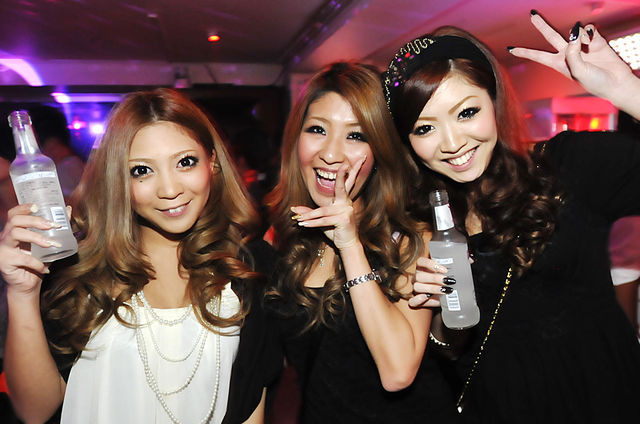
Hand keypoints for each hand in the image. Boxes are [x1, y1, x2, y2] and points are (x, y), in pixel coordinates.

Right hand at [0, 204, 58, 296]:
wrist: (28, 285)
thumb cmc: (37, 262)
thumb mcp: (48, 243)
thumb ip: (56, 227)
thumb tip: (68, 210)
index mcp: (14, 231)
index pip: (14, 214)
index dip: (24, 207)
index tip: (38, 206)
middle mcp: (5, 237)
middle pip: (15, 220)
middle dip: (35, 220)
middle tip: (52, 225)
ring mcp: (3, 249)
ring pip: (15, 233)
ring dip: (36, 237)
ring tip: (51, 244)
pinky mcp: (4, 262)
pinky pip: (23, 258)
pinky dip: (37, 262)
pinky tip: (45, 267)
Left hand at [292, 156, 365, 249]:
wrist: (347, 244)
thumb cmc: (335, 230)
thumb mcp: (321, 220)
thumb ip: (309, 212)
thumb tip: (294, 209)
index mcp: (344, 200)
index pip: (348, 183)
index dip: (353, 170)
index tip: (360, 159)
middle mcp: (346, 203)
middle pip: (342, 187)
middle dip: (341, 175)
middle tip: (344, 165)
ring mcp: (346, 211)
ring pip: (323, 211)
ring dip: (309, 216)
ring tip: (298, 220)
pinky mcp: (343, 220)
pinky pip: (324, 220)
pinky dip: (312, 223)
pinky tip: (303, 224)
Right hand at [408, 256, 452, 307]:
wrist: (447, 299)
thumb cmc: (446, 284)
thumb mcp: (448, 275)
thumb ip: (452, 268)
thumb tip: (466, 262)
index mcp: (422, 268)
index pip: (420, 262)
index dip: (431, 264)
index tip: (445, 270)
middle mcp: (417, 278)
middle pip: (419, 275)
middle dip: (434, 278)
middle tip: (447, 281)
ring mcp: (415, 289)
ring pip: (417, 287)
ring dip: (432, 288)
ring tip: (444, 290)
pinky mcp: (415, 301)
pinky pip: (412, 301)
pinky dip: (419, 299)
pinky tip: (427, 297)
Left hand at [509, 13, 635, 107]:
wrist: (616, 82)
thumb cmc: (595, 82)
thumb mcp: (578, 71)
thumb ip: (572, 53)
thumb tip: (574, 35)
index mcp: (558, 64)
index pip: (537, 56)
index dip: (524, 52)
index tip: (510, 48)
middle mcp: (568, 53)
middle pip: (550, 35)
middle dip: (541, 25)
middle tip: (532, 14)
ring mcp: (581, 45)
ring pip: (573, 31)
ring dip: (578, 36)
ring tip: (587, 47)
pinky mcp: (595, 39)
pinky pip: (588, 29)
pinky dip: (589, 33)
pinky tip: (593, 41)